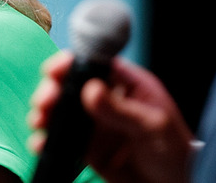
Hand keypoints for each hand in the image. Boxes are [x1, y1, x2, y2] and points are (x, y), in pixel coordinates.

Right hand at [28, 52, 194, 182]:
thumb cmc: (175, 153)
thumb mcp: (153, 127)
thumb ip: (122, 110)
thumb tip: (90, 89)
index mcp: (126, 85)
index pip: (94, 64)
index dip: (72, 62)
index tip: (56, 68)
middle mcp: (106, 100)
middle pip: (70, 85)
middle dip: (52, 89)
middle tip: (46, 101)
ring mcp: (93, 124)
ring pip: (60, 110)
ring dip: (44, 112)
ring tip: (40, 120)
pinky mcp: (85, 147)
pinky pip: (59, 139)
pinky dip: (46, 139)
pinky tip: (41, 142)